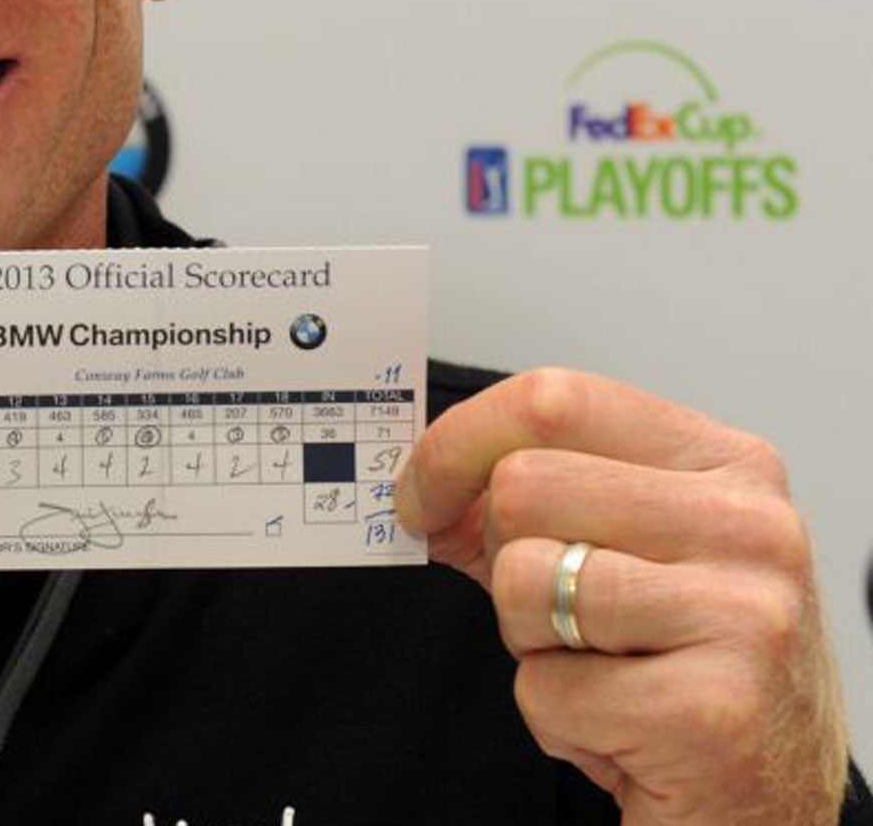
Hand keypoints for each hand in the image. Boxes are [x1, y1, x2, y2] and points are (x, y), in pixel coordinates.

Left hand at [397, 368, 849, 824]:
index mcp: (729, 465)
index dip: (455, 444)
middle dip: (502, 562)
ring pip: (522, 582)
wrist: (764, 805)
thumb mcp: (633, 555)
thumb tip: (422, 477)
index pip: (555, 398)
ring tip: (604, 672)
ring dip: (531, 644)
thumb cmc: (692, 673)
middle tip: (557, 617)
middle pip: (523, 486)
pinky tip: (625, 731)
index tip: (419, 496)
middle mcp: (749, 526)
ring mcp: (741, 614)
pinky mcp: (711, 710)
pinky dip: (558, 721)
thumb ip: (539, 501)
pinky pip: (545, 688)